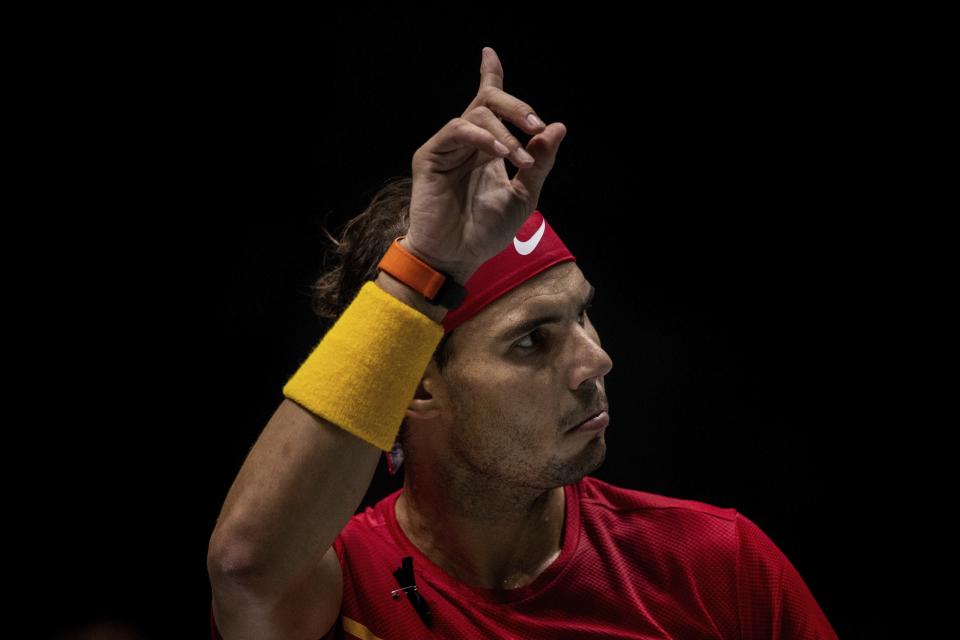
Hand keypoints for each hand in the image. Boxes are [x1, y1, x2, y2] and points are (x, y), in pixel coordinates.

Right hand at [404, 46, 566, 282]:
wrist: (457, 257)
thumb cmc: (486, 232)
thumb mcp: (524, 196)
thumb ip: (540, 163)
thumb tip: (558, 128)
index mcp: (486, 149)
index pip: (488, 104)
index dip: (490, 76)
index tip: (489, 53)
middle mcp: (466, 143)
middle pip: (488, 101)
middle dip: (516, 106)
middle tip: (536, 126)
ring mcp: (447, 148)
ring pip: (477, 114)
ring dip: (506, 132)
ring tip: (521, 159)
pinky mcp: (430, 156)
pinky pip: (458, 129)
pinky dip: (483, 137)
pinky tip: (500, 154)